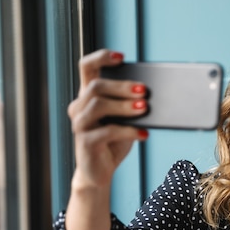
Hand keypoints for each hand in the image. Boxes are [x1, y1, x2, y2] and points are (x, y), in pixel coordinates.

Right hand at [67, 49, 148, 190]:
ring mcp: (80, 125)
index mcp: (87, 96)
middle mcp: (79, 107)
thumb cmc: (113, 142)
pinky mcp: (85, 142)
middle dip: (122, 86)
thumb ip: (129, 105)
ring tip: (144, 108)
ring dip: (124, 106)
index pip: (86, 67)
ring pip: (98, 105)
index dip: (101, 57)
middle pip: (96, 86)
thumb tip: (150, 95)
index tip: (122, 57)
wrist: (99, 172)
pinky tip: (143, 134)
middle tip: (144, 90)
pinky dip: (128, 131)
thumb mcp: (123, 120)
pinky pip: (107, 131)